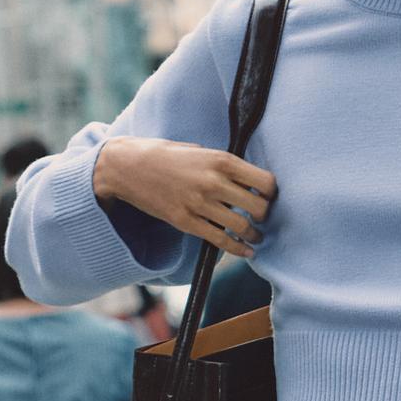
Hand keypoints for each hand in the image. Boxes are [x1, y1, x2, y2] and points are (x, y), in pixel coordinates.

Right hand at [96, 136, 277, 258]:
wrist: (128, 166)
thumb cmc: (165, 155)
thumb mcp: (200, 150)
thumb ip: (223, 164)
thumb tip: (247, 179)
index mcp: (221, 160)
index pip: (265, 182)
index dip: (271, 193)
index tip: (269, 197)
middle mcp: (214, 182)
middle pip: (259, 207)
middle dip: (265, 215)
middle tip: (262, 217)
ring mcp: (200, 204)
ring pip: (243, 226)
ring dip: (254, 234)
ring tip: (256, 236)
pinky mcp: (186, 222)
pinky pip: (221, 240)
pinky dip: (238, 248)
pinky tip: (246, 251)